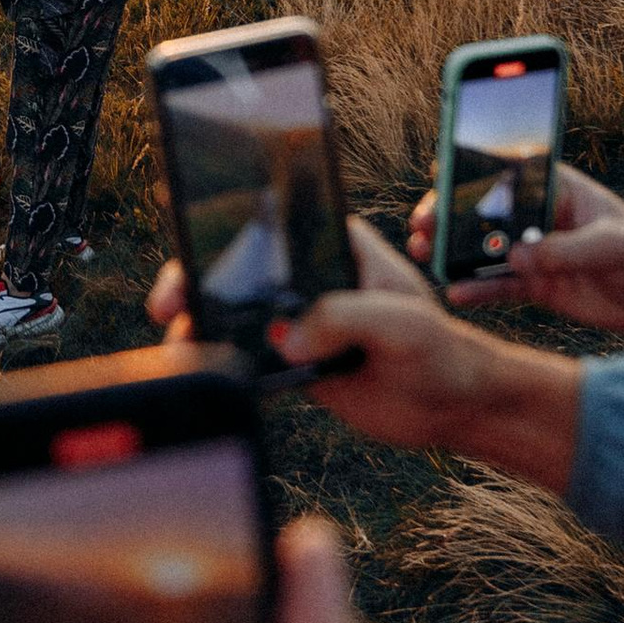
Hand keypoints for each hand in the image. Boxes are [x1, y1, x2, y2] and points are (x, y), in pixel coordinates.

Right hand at [149, 221, 583, 491]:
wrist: (452, 406)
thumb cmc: (440, 350)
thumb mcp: (402, 322)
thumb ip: (345, 318)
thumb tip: (287, 338)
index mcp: (338, 245)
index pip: (275, 220)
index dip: (224, 216)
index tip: (185, 217)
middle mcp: (312, 275)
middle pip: (238, 265)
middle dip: (195, 276)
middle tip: (171, 300)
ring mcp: (300, 317)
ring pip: (234, 310)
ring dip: (200, 321)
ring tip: (179, 339)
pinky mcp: (294, 359)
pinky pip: (246, 354)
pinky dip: (220, 359)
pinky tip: (200, 366)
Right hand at [405, 166, 623, 330]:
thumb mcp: (613, 246)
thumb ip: (566, 250)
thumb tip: (516, 258)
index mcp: (556, 189)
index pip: (508, 173)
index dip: (471, 170)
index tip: (438, 172)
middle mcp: (537, 217)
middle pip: (483, 211)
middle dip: (447, 215)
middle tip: (419, 226)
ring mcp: (534, 251)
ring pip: (482, 249)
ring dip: (452, 252)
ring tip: (422, 258)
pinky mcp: (536, 284)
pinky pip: (498, 285)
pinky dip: (476, 289)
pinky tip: (455, 294)